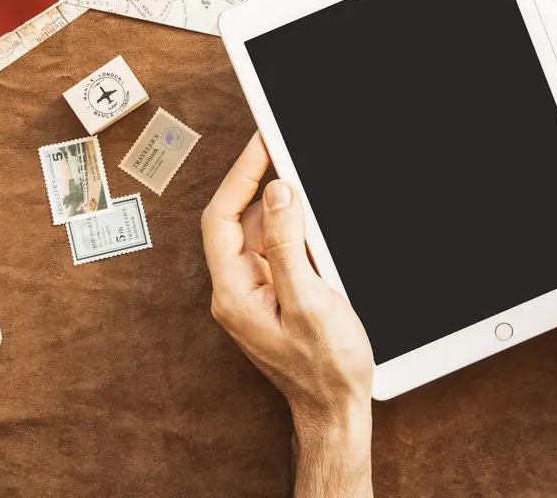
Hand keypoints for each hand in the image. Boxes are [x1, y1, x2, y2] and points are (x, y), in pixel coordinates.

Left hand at [201, 133, 372, 437]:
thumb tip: (279, 192)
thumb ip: (290, 245)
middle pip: (236, 220)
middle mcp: (236, 289)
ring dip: (277, 204)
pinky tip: (309, 216)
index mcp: (233, 292)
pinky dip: (291, 227)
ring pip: (257, 232)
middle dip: (257, 182)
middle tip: (280, 146)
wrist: (335, 411)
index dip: (239, 176)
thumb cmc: (325, 369)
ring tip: (299, 171)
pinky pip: (275, 249)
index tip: (262, 144)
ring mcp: (254, 292)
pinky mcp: (274, 295)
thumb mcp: (311, 302)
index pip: (221, 218)